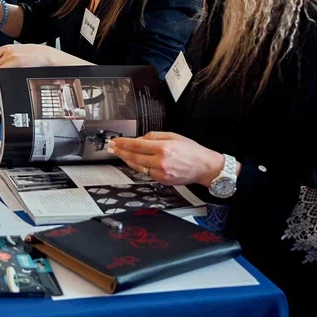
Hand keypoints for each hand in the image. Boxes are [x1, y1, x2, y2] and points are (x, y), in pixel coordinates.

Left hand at [0, 44, 90, 70]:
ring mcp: (11, 61)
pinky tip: (12, 78)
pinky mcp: (16, 68)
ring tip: (8, 75)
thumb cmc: (39, 54)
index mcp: (9, 48)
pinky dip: (5, 78)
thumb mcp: (22, 49)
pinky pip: (5, 76)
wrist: (49, 57)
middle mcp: (8, 53)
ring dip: (1, 75)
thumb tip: (4, 59)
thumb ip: (11, 53)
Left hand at [109, 132, 226, 186]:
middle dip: (120, 151)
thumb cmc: (192, 151)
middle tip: (111, 147)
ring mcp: (161, 173)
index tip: (115, 141)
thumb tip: (140, 139)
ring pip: (138, 166)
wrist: (205, 167)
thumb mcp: (173, 136)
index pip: (137, 144)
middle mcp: (161, 162)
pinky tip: (133, 162)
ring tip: (119, 154)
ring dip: (126, 160)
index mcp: (163, 148)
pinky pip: (146, 173)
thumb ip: (155, 136)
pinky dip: (138, 166)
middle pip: (134, 156)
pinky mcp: (162, 180)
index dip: (123, 143)